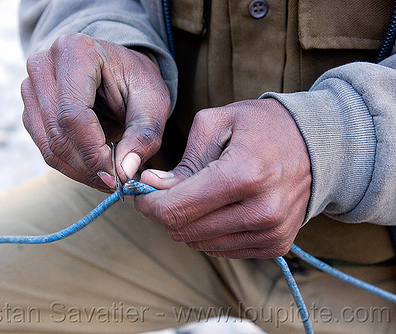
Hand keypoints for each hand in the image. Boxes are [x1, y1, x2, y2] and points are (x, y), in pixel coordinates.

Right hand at [21, 33, 169, 190]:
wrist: (119, 70)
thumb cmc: (137, 81)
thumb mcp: (153, 102)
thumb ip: (144, 135)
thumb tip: (125, 172)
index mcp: (74, 52)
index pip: (73, 115)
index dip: (93, 152)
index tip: (118, 177)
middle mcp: (43, 65)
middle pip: (58, 134)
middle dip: (90, 167)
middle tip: (118, 182)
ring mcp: (31, 87)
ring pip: (49, 147)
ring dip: (82, 171)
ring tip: (111, 175)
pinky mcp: (30, 109)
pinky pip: (46, 149)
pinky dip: (73, 166)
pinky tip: (97, 166)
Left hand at [134, 99, 311, 257]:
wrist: (318, 144)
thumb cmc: (262, 127)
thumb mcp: (216, 123)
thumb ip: (182, 161)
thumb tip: (152, 186)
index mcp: (243, 175)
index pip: (175, 209)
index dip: (148, 204)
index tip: (142, 193)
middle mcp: (261, 211)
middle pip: (184, 231)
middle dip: (164, 212)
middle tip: (165, 191)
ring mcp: (272, 232)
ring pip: (199, 244)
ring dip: (188, 223)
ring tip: (196, 196)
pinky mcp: (277, 245)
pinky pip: (222, 250)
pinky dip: (209, 231)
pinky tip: (218, 208)